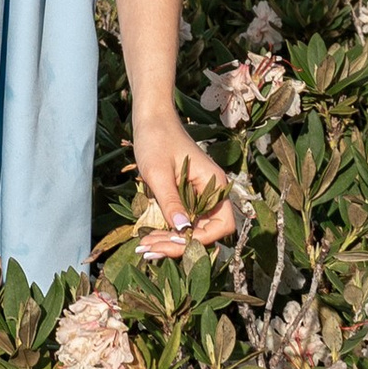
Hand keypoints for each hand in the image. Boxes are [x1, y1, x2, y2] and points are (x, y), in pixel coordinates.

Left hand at [131, 111, 234, 254]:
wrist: (150, 118)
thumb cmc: (156, 138)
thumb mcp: (159, 171)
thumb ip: (171, 200)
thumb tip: (182, 231)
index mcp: (214, 183)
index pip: (222, 225)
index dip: (201, 239)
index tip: (175, 242)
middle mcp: (212, 192)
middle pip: (206, 231)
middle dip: (179, 245)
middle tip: (150, 250)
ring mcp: (199, 195)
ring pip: (192, 230)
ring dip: (171, 242)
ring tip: (145, 247)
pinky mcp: (186, 197)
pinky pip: (182, 221)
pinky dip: (167, 231)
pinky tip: (149, 238)